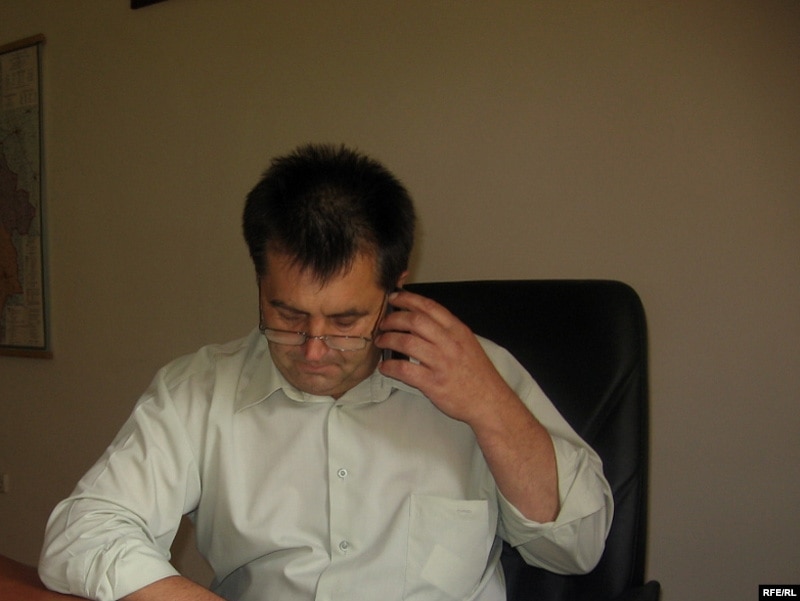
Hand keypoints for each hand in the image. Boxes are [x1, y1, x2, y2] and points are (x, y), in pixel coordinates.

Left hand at [376, 289, 559, 521]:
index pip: (430, 307)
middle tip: (383, 323)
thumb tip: (420, 320)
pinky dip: (390, 367)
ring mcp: (441, 363)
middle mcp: (449, 343)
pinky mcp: (433, 383)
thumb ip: (447, 331)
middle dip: (394, 318)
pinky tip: (384, 368)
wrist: (490, 402)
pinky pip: (404, 370)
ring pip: (407, 342)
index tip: (394, 296)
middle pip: (414, 321)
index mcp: (458, 331)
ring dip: (388, 339)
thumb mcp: (467, 343)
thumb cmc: (478, 374)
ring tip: (381, 341)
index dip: (408, 299)